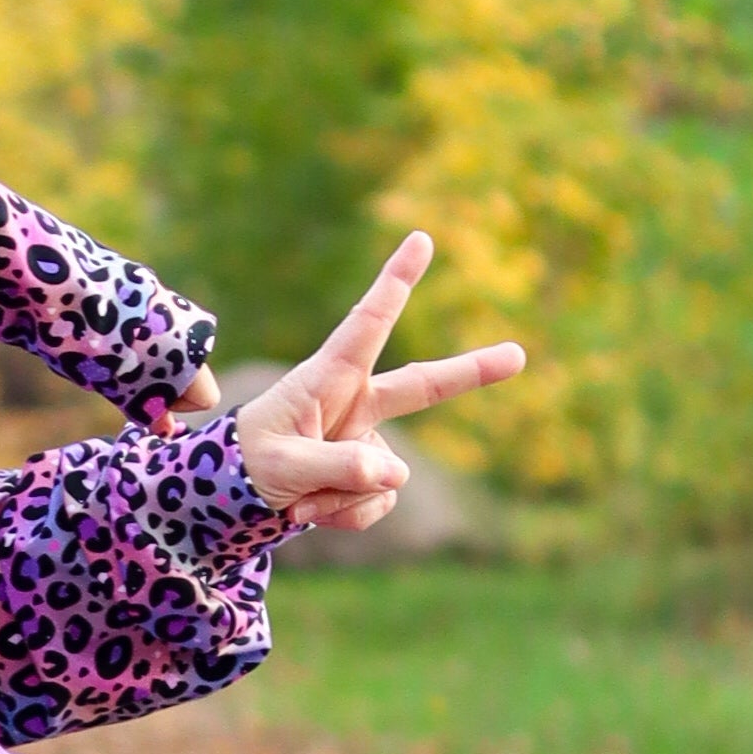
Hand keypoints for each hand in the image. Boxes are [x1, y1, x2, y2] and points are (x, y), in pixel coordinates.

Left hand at [230, 234, 520, 527]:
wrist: (233, 498)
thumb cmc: (247, 464)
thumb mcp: (282, 466)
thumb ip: (338, 467)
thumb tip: (397, 474)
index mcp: (327, 379)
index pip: (366, 325)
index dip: (394, 282)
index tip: (420, 239)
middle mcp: (354, 403)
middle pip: (422, 386)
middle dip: (471, 371)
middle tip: (519, 355)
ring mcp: (366, 441)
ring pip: (383, 478)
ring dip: (341, 497)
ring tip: (297, 499)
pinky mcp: (369, 475)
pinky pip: (375, 503)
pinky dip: (343, 514)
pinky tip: (308, 511)